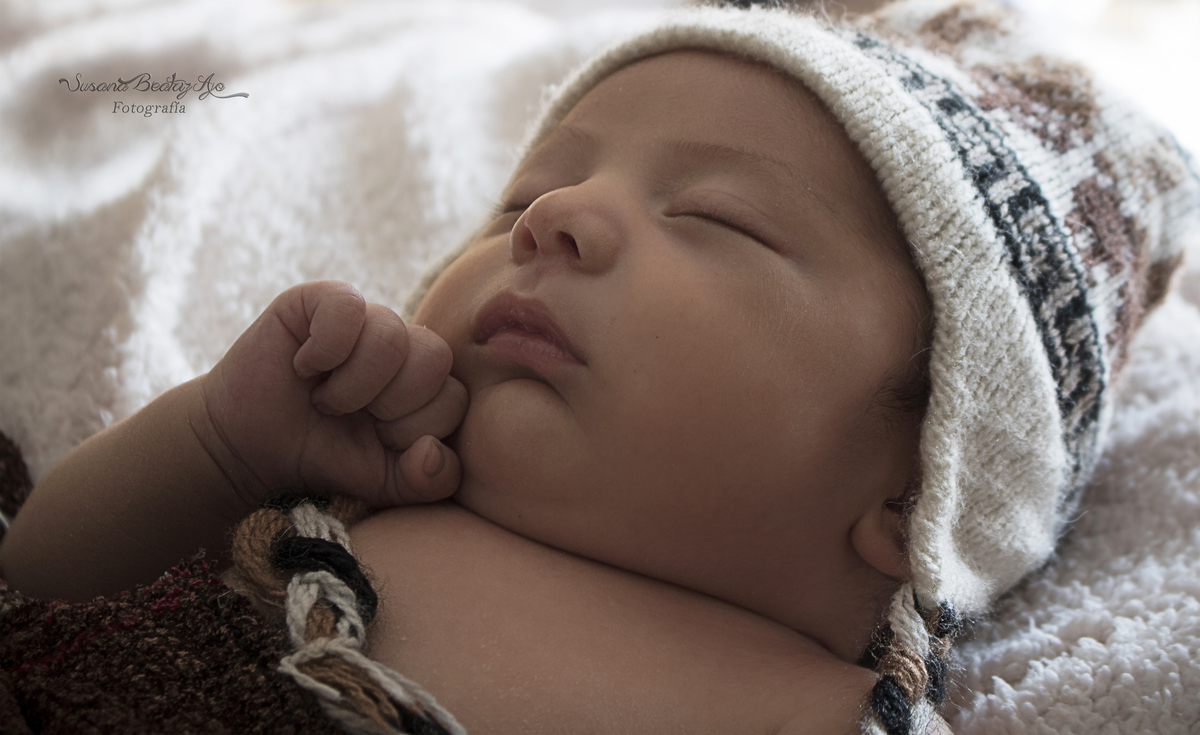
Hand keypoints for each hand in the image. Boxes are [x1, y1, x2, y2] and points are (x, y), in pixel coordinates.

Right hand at [196, 280, 466, 508]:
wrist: (250, 448)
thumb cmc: (322, 457)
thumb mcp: (383, 483)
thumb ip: (427, 481)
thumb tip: (431, 449)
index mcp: (425, 382)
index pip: (454, 398)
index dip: (411, 429)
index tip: (374, 438)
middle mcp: (402, 343)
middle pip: (434, 358)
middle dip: (389, 403)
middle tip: (349, 415)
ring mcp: (364, 317)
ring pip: (392, 334)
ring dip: (352, 383)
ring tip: (324, 397)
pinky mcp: (320, 299)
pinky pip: (349, 307)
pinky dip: (325, 347)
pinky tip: (304, 366)